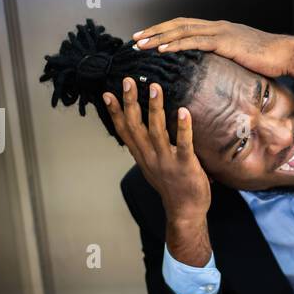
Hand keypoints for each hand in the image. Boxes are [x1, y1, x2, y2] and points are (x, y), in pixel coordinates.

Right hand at [103, 78, 211, 252]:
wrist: (186, 212)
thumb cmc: (173, 187)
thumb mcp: (153, 167)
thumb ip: (147, 149)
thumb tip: (144, 131)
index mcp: (142, 156)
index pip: (124, 131)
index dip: (115, 112)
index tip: (107, 93)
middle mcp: (150, 157)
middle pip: (136, 127)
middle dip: (130, 103)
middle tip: (128, 81)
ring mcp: (167, 161)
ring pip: (157, 131)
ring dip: (155, 108)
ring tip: (155, 87)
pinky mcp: (185, 166)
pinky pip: (184, 144)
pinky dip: (183, 127)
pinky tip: (184, 111)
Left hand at [132, 17, 293, 86]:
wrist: (284, 55)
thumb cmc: (267, 60)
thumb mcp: (240, 59)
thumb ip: (225, 60)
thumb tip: (213, 71)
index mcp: (219, 29)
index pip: (185, 26)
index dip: (165, 31)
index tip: (148, 37)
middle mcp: (216, 26)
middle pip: (178, 25)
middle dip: (154, 31)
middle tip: (135, 38)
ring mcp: (219, 32)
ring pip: (181, 31)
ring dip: (159, 37)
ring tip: (141, 44)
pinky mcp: (224, 42)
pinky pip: (194, 42)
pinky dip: (175, 44)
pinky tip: (162, 49)